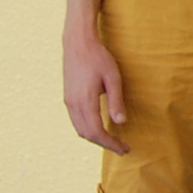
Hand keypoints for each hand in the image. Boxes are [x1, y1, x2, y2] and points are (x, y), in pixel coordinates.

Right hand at [64, 27, 128, 153]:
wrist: (77, 43)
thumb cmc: (98, 58)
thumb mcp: (113, 78)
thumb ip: (116, 101)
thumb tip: (121, 123)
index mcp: (85, 100)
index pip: (97, 131)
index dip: (110, 143)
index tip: (124, 149)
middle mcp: (73, 104)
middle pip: (87, 134)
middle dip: (104, 144)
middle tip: (122, 148)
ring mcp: (68, 101)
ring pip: (80, 129)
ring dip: (95, 138)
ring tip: (113, 140)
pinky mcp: (68, 97)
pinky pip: (76, 121)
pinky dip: (88, 129)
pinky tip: (100, 127)